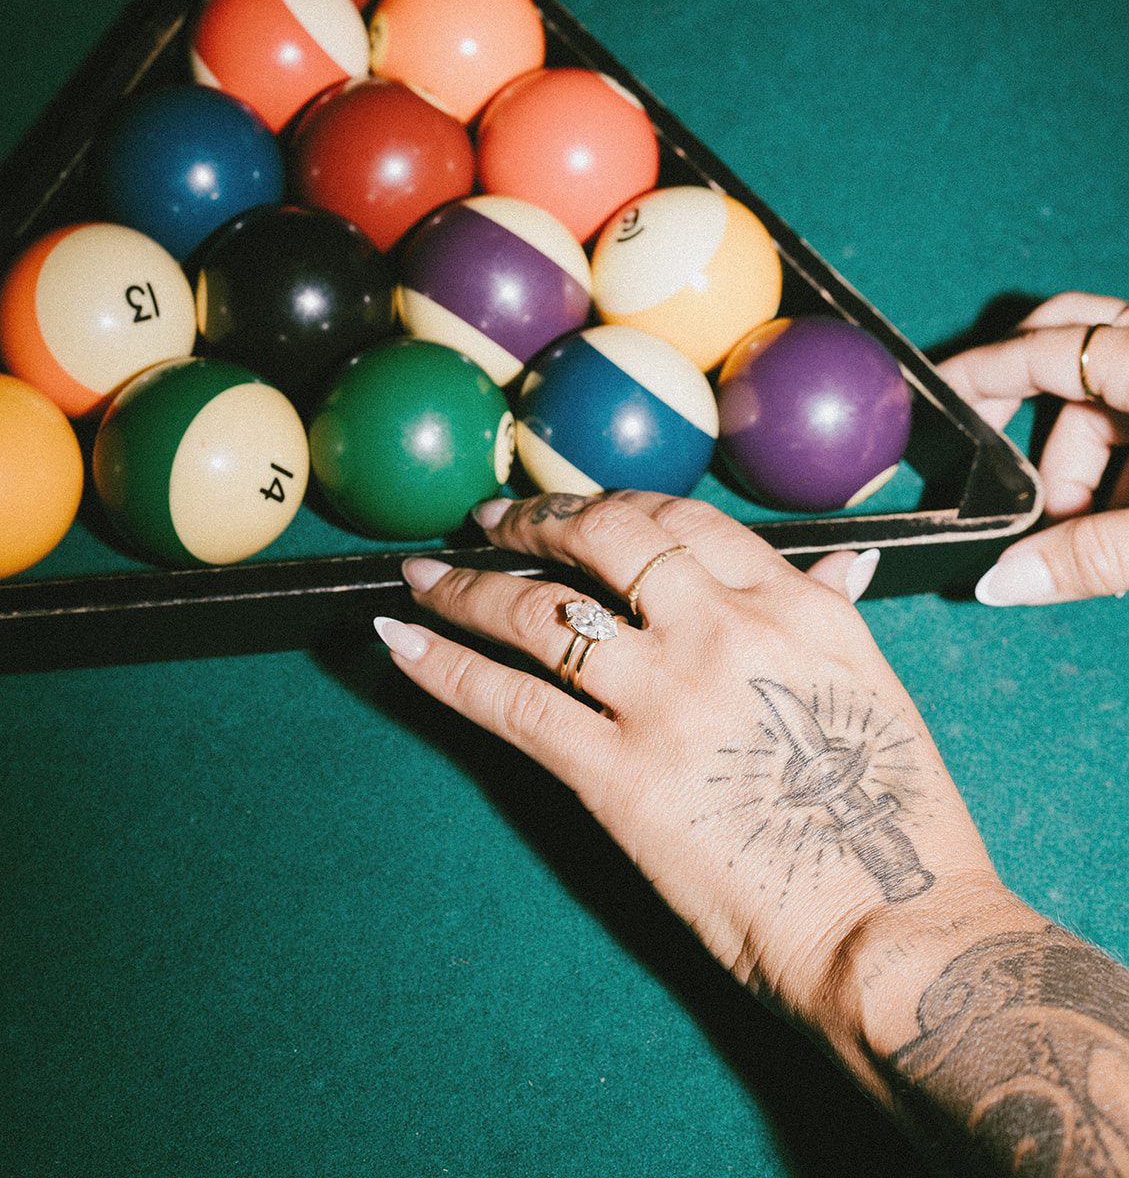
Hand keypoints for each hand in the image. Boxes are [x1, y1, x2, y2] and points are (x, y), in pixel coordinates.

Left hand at [375, 490, 1010, 1098]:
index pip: (681, 521)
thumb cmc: (896, 820)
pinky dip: (445, 665)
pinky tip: (402, 641)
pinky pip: (510, 700)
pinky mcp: (616, 774)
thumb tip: (837, 564)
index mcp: (791, 606)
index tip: (573, 510)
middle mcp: (721, 629)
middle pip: (603, 541)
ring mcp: (663, 697)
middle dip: (535, 522)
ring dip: (466, 586)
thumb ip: (832, 617)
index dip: (610, 504)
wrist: (890, 926)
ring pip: (539, 613)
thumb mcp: (874, 690)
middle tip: (492, 522)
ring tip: (423, 573)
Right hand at [937, 293, 1128, 604]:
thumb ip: (1088, 558)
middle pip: (1071, 350)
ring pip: (1112, 389)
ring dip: (1087, 460)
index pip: (1041, 347)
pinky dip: (1124, 461)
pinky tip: (1123, 524)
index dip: (979, 373)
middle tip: (1006, 480)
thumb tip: (1002, 583)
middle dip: (1033, 424)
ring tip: (1088, 533)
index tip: (934, 400)